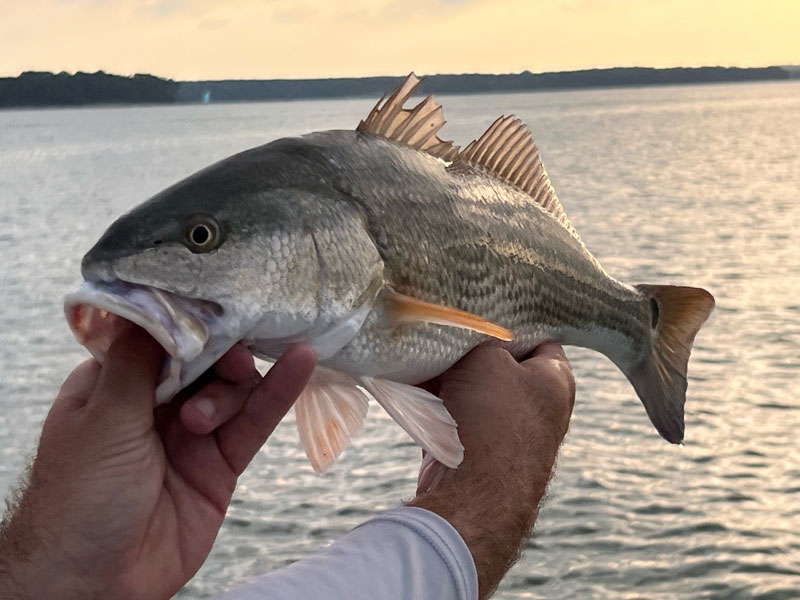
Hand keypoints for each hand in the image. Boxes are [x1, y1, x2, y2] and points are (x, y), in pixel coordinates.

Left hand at [0, 325, 314, 599]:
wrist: (95, 581)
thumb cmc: (80, 496)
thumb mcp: (103, 417)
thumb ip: (138, 361)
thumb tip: (158, 303)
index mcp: (115, 384)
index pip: (162, 337)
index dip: (190, 324)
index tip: (217, 307)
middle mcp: (156, 404)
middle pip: (205, 359)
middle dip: (219, 357)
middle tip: (225, 363)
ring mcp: (192, 434)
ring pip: (232, 390)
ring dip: (231, 391)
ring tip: (203, 423)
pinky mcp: (221, 464)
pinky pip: (253, 423)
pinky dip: (279, 392)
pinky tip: (301, 362)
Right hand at [410, 343, 574, 599]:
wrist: (473, 495)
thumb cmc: (491, 416)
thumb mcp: (484, 357)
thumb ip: (474, 338)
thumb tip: (454, 333)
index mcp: (555, 381)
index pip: (537, 337)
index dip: (507, 322)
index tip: (477, 312)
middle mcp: (538, 408)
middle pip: (499, 364)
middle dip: (468, 352)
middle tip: (442, 335)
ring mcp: (507, 434)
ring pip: (471, 391)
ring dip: (446, 377)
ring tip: (419, 359)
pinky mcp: (478, 453)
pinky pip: (455, 416)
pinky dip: (435, 403)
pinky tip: (410, 387)